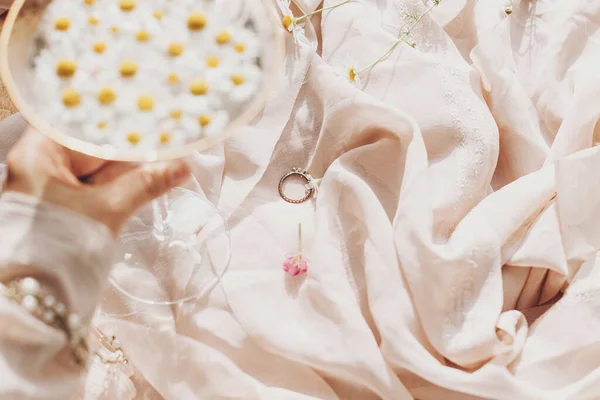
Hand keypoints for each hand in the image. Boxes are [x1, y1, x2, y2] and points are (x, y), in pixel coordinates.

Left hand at [3, 127, 190, 233]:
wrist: (35, 298)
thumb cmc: (60, 249)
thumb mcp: (109, 210)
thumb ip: (147, 184)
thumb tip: (182, 167)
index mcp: (38, 154)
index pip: (83, 124)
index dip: (117, 123)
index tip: (148, 122)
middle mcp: (38, 165)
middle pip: (89, 146)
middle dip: (125, 149)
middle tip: (162, 145)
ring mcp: (46, 186)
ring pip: (93, 167)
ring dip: (122, 169)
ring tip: (158, 163)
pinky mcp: (57, 204)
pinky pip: (90, 185)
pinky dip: (112, 185)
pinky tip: (138, 183)